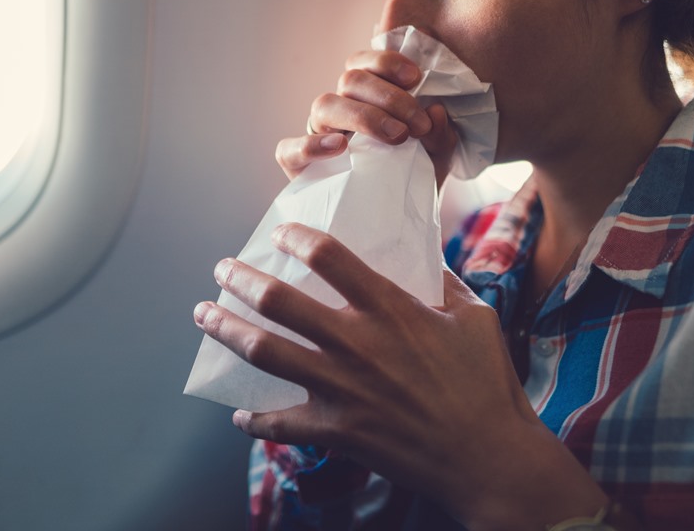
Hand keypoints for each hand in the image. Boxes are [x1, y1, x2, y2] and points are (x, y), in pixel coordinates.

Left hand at [193, 223, 608, 528]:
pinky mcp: (338, 431)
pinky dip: (256, 421)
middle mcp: (356, 343)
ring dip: (226, 330)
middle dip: (241, 279)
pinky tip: (240, 415)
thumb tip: (427, 259)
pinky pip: (281, 424)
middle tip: (222, 269)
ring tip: (204, 315)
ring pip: (265, 352)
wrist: (489, 460)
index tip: (280, 233)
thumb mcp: (475, 319)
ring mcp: (341, 389)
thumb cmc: (487, 386)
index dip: (297, 238)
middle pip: (279, 301)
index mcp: (390, 309)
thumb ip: (445, 284)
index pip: (329, 257)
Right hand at [276, 50, 457, 186]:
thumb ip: (440, 134)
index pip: (366, 64)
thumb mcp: (436, 156)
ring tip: (396, 137)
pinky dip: (312, 144)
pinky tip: (340, 148)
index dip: (386, 61)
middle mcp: (340, 108)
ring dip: (362, 116)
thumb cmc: (412, 176)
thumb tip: (436, 111)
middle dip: (388, 97)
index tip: (416, 77)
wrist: (395, 220)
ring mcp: (317, 134)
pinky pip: (290, 148)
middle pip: (350, 79)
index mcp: (366, 96)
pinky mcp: (298, 165)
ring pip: (324, 105)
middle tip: (417, 125)